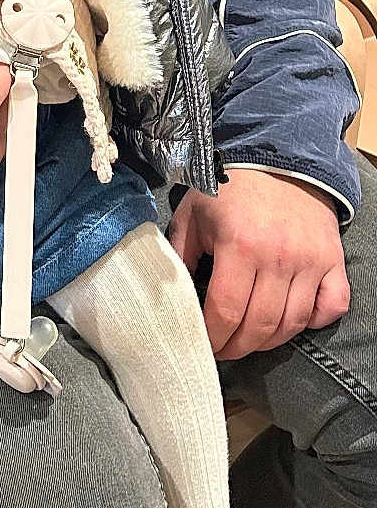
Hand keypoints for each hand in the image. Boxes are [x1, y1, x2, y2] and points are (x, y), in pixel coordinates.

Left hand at [168, 166, 349, 359]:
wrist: (277, 157)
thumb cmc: (230, 189)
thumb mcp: (192, 214)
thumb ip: (180, 256)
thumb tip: (174, 296)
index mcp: (239, 245)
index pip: (225, 312)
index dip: (213, 338)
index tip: (205, 345)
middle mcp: (278, 257)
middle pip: (259, 325)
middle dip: (238, 347)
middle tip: (226, 349)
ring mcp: (310, 261)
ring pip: (293, 323)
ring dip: (270, 341)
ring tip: (252, 339)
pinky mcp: (333, 260)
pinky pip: (333, 306)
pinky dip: (315, 321)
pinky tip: (294, 320)